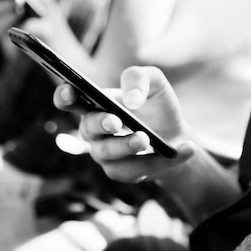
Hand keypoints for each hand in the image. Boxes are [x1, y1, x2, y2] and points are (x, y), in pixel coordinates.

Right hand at [54, 66, 195, 182]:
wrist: (175, 134)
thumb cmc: (156, 105)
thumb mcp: (154, 82)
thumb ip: (139, 78)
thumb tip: (131, 100)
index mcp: (95, 104)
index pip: (69, 100)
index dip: (65, 96)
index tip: (71, 92)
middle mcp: (94, 131)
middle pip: (88, 129)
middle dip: (101, 124)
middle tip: (116, 121)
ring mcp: (104, 154)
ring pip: (110, 154)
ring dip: (128, 146)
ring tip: (147, 139)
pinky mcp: (122, 172)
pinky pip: (137, 170)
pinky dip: (164, 160)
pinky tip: (186, 149)